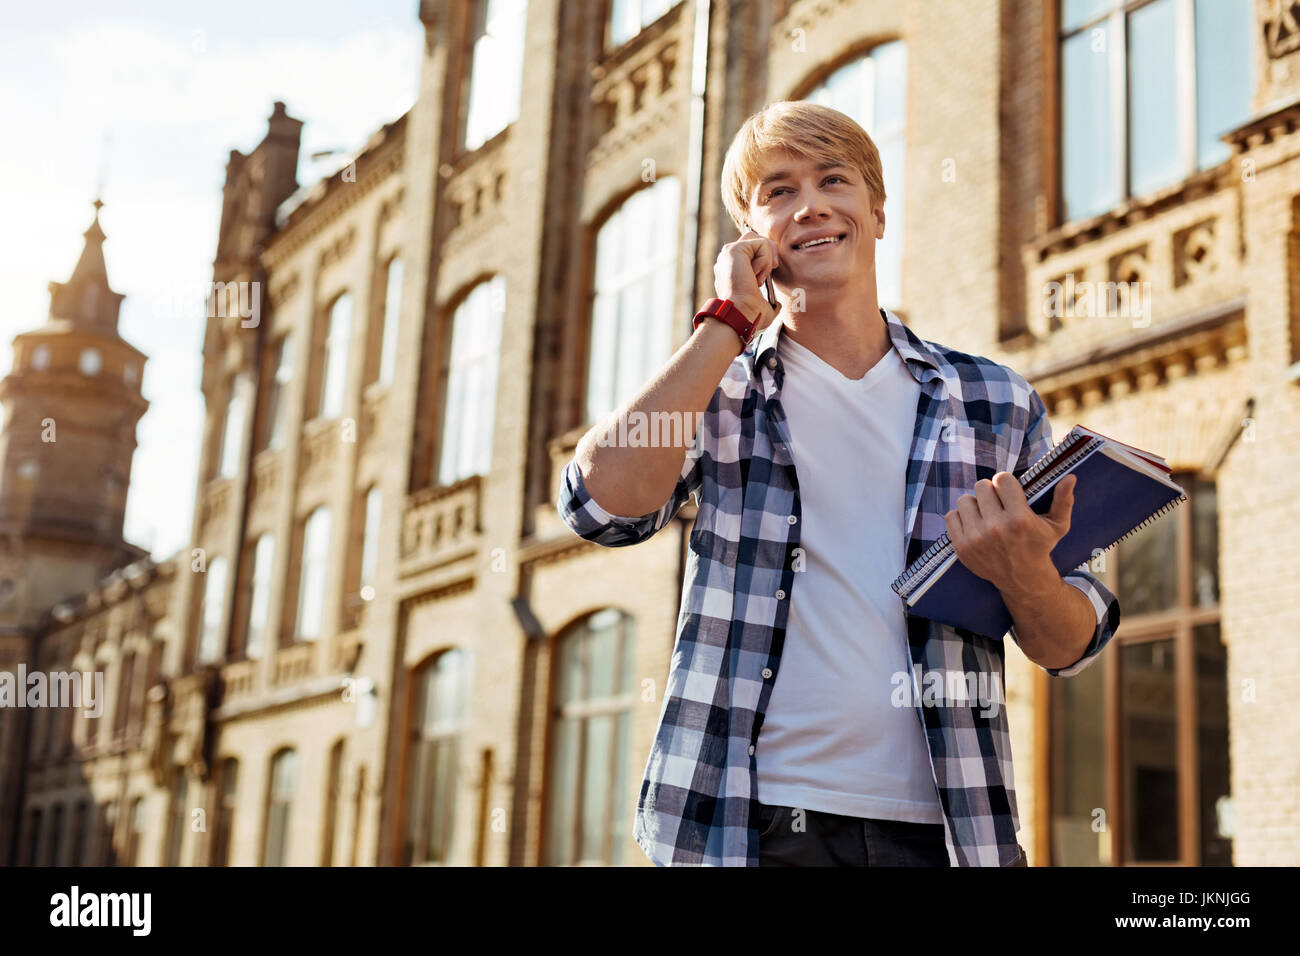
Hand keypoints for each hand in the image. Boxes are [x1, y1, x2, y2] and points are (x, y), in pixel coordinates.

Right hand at [713, 228, 781, 332]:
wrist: (741, 314)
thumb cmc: (750, 315)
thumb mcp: (763, 307)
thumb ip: (770, 302)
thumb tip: (777, 306)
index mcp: (732, 269)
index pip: (753, 251)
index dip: (766, 259)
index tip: (766, 277)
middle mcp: (728, 259)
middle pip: (755, 239)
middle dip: (770, 252)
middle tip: (773, 269)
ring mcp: (729, 253)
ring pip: (758, 240)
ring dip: (767, 257)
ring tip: (761, 276)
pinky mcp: (734, 249)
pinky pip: (761, 243)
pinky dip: (765, 259)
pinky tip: (756, 274)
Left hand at [944, 472, 1076, 597]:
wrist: (1022, 579)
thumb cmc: (1040, 547)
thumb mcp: (1057, 525)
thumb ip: (1064, 500)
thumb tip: (1070, 477)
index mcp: (1019, 519)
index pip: (1002, 479)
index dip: (1006, 484)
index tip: (1010, 493)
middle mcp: (996, 528)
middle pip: (981, 486)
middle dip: (990, 492)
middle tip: (998, 504)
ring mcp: (976, 538)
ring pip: (965, 500)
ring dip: (975, 504)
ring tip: (986, 515)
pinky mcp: (961, 546)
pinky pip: (951, 516)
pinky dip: (961, 518)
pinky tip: (975, 525)